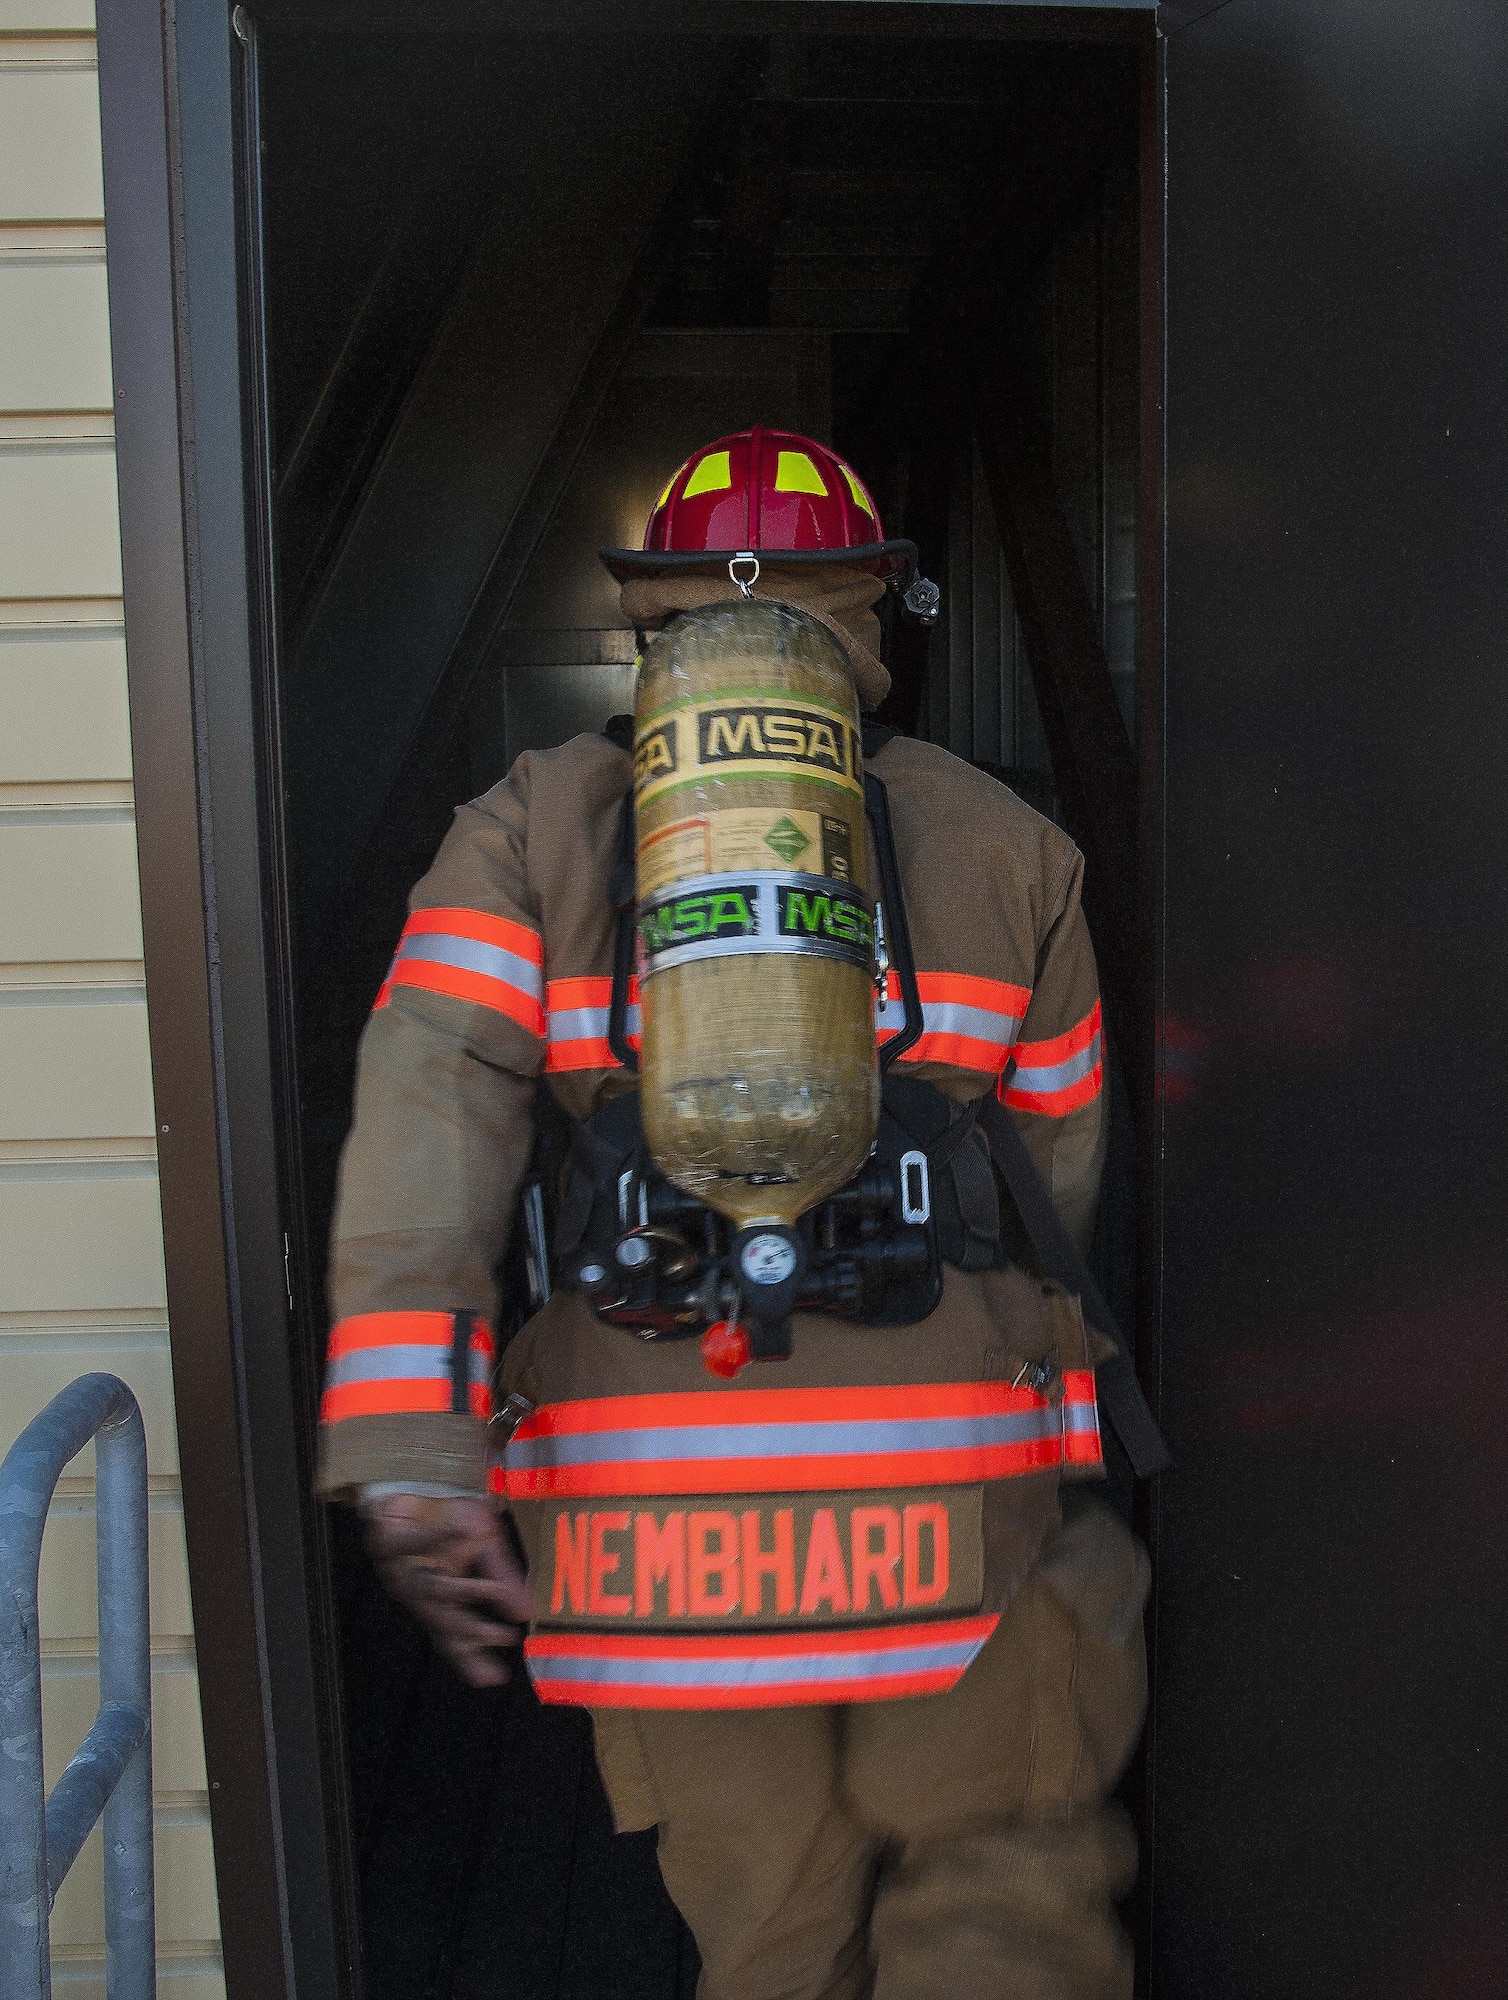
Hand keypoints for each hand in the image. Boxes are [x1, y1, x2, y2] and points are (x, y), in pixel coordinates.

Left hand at [363, 1494, 533, 1687]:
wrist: (421, 1476)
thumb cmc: (451, 1516)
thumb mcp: (485, 1544)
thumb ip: (503, 1578)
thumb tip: (528, 1611)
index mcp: (439, 1596)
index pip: (454, 1635)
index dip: (471, 1657)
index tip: (493, 1678)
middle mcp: (417, 1589)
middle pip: (442, 1620)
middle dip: (472, 1631)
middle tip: (501, 1637)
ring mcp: (399, 1567)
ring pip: (430, 1589)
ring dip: (463, 1591)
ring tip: (494, 1590)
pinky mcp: (387, 1541)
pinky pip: (414, 1545)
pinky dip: (439, 1541)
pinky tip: (461, 1535)